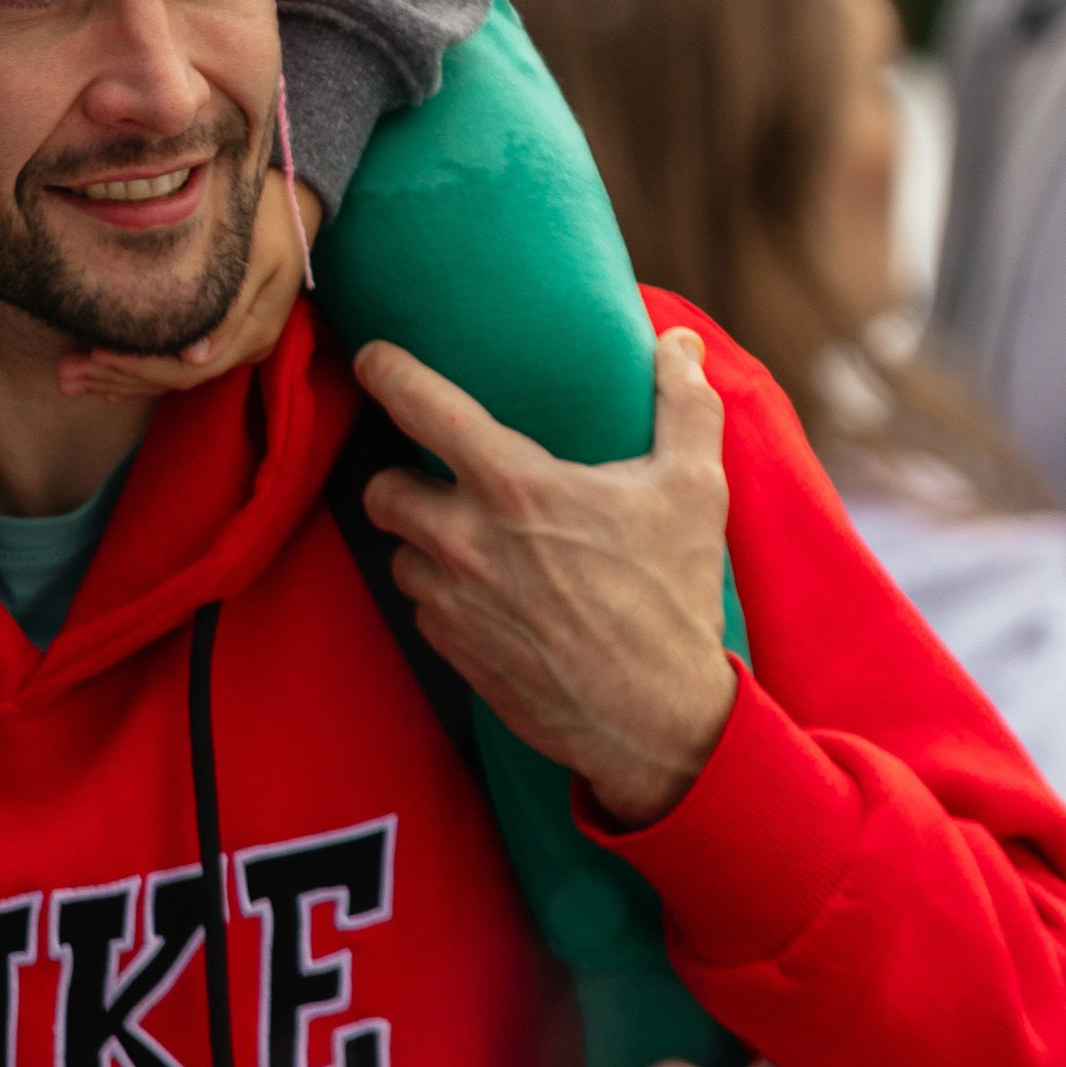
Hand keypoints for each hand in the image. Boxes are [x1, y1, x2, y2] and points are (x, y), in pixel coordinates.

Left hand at [61, 177, 322, 401]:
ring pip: (172, 374)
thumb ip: (230, 308)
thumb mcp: (257, 253)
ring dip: (121, 379)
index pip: (189, 368)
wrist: (298, 196)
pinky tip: (105, 379)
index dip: (141, 365)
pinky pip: (177, 361)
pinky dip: (139, 370)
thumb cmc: (272, 213)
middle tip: (66, 376)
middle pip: (176, 377)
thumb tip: (196, 357)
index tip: (95, 354)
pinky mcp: (221, 332)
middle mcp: (243, 344)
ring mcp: (233, 341)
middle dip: (119, 377)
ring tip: (71, 378)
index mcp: (254, 330)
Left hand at [355, 326, 736, 828]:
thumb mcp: (694, 490)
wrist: (660, 723)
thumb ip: (685, 405)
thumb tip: (678, 343)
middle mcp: (467, 541)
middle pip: (382, 490)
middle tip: (436, 476)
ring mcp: (455, 603)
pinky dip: (444, 598)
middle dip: (399, 478)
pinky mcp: (456, 654)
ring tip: (468, 541)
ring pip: (400, 555)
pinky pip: (424, 611)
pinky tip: (488, 597)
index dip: (387, 372)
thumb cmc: (674, 597)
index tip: (371, 357)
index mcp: (515, 486)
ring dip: (422, 543)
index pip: (422, 407)